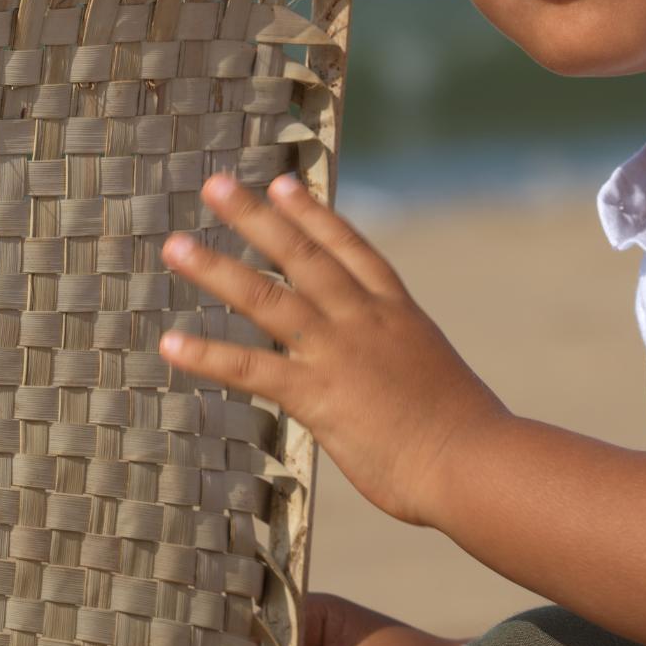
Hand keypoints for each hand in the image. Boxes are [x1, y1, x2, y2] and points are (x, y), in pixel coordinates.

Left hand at [159, 173, 502, 526]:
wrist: (475, 461)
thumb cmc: (469, 435)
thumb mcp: (436, 379)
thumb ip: (404, 368)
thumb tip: (393, 382)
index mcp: (399, 313)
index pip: (351, 248)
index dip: (314, 215)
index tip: (283, 184)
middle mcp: (365, 321)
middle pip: (303, 256)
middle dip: (256, 218)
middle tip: (216, 186)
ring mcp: (340, 353)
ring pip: (268, 299)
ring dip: (218, 270)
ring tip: (176, 245)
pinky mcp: (318, 395)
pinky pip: (251, 369)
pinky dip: (208, 355)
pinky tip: (170, 342)